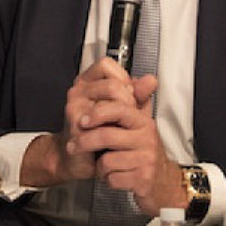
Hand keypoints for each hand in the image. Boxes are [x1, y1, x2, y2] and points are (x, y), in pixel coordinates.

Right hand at [21, 57, 136, 185]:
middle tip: (127, 114)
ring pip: (108, 104)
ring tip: (119, 127)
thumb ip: (138, 94)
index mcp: (88, 82)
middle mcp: (78, 91)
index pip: (106, 65)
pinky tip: (112, 137)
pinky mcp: (76, 126)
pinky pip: (102, 124)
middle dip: (127, 102)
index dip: (122, 78)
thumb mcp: (124, 110)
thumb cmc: (100, 133)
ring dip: (120, 118)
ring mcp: (75, 107)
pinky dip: (112, 132)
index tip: (127, 93)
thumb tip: (151, 80)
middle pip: (112, 85)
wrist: (79, 160)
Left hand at [71, 73, 187, 214]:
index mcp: (142, 120)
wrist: (161, 181)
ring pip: (107, 160)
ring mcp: (146, 159)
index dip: (97, 113)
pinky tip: (113, 176)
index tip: (82, 120)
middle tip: (73, 146)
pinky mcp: (143, 179)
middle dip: (85, 142)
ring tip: (101, 164)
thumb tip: (142, 77)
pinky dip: (107, 180)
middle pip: (107, 135)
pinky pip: (113, 178)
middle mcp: (147, 137)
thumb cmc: (142, 150)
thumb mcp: (137, 124)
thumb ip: (133, 100)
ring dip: (99, 166)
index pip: (119, 108)